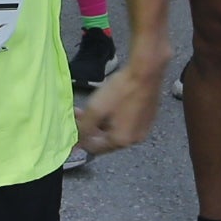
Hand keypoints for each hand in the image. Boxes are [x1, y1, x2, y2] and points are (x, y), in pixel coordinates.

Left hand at [75, 39, 169, 157]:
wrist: (146, 71)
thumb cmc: (122, 89)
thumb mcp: (95, 109)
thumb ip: (84, 127)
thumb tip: (76, 142)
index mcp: (121, 140)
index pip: (95, 149)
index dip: (81, 139)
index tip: (73, 128)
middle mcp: (135, 138)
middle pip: (106, 139)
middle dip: (91, 128)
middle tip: (81, 115)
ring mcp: (143, 127)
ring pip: (116, 130)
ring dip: (103, 122)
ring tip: (94, 107)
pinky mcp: (148, 116)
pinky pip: (127, 122)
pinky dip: (116, 117)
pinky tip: (111, 104)